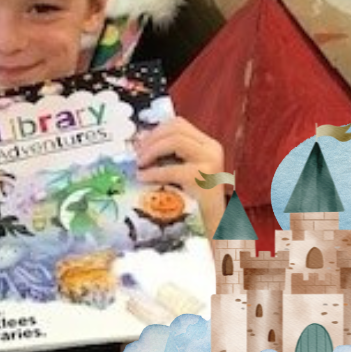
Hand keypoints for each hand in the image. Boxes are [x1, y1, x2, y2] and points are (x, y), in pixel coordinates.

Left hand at [135, 117, 225, 237]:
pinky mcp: (203, 178)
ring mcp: (209, 162)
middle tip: (137, 155)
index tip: (140, 143)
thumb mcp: (182, 170)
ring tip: (140, 164)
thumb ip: (168, 155)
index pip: (179, 124)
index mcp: (207, 144)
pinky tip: (143, 177)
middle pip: (176, 128)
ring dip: (152, 150)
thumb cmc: (194, 200)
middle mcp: (212, 148)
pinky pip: (172, 168)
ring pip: (175, 141)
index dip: (156, 130)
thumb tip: (140, 139)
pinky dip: (153, 171)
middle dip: (151, 139)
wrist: (214, 227)